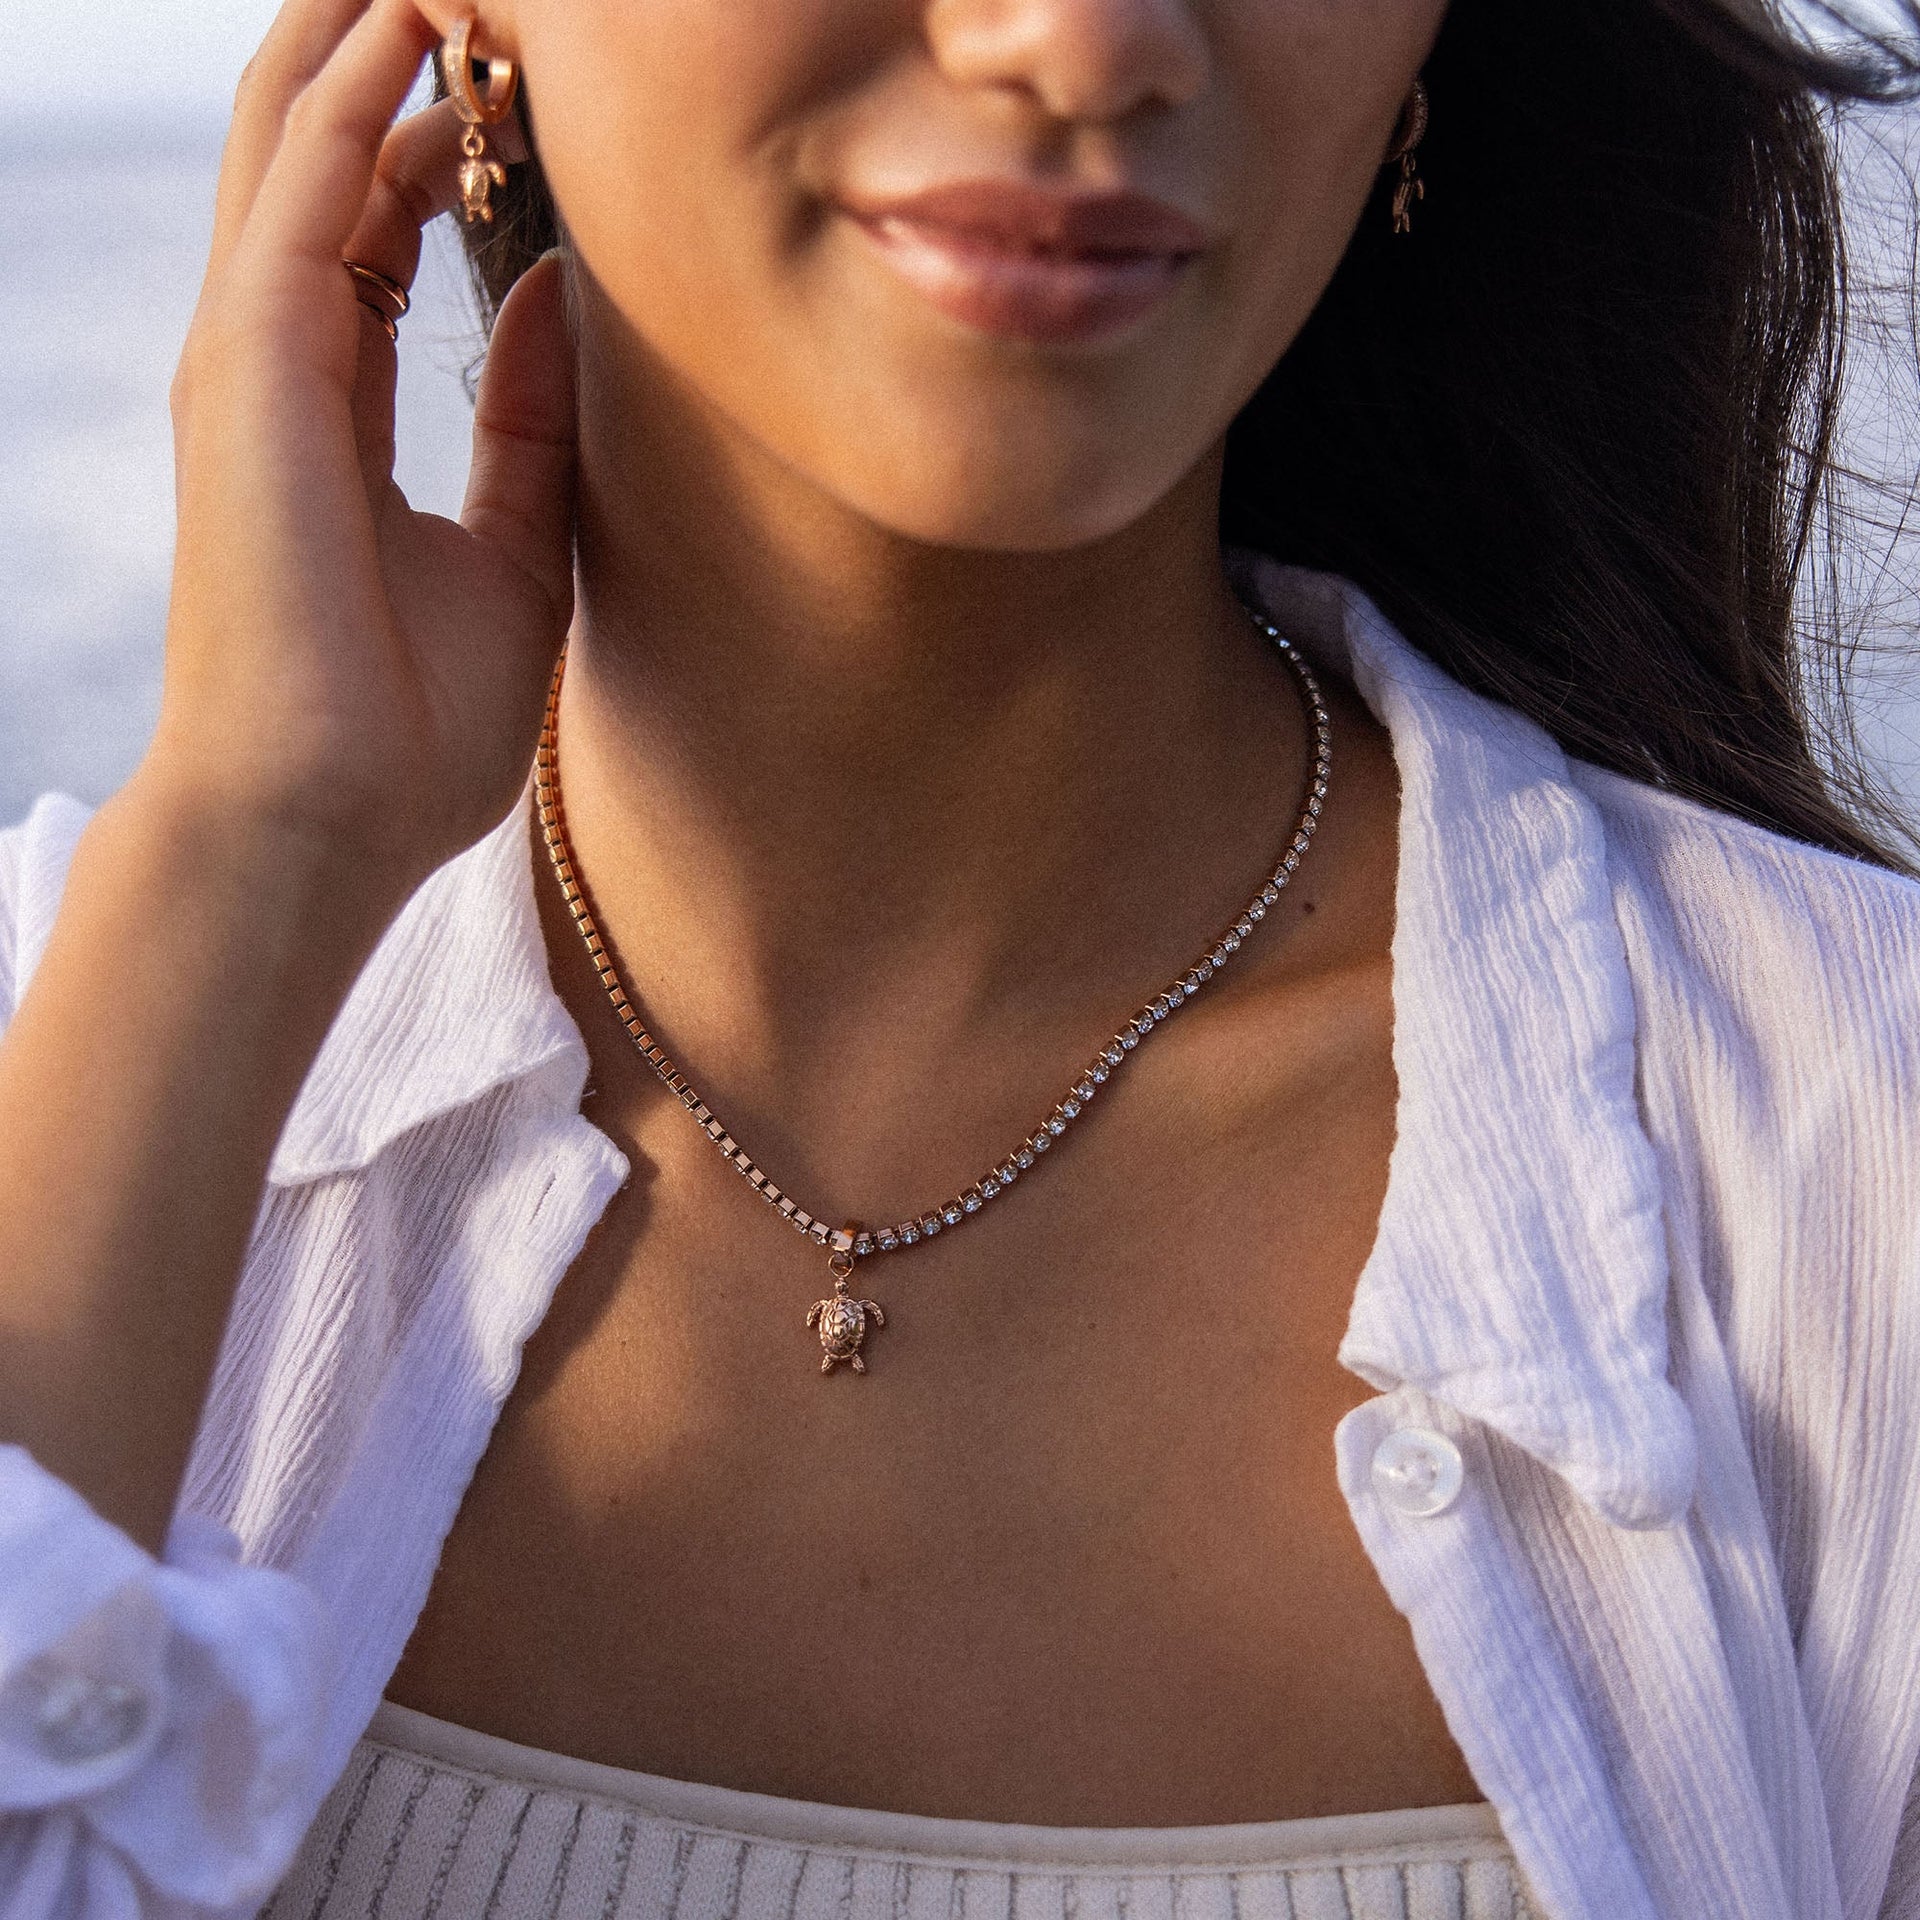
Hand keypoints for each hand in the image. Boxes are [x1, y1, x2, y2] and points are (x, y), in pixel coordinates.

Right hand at [150, 0, 574, 901]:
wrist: (327, 819)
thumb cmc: (410, 724)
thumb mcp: (515, 553)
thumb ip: (526, 423)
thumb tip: (555, 294)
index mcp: (334, 405)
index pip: (368, 226)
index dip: (432, 135)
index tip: (516, 70)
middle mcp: (278, 361)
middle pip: (323, 158)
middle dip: (392, 50)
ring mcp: (250, 357)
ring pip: (295, 143)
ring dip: (364, 37)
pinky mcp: (248, 369)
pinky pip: (297, 196)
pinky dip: (348, 100)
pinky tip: (407, 22)